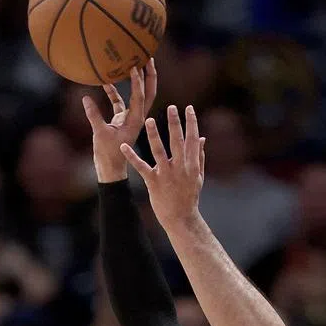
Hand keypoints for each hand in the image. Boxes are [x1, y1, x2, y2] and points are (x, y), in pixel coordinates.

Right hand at [82, 60, 156, 181]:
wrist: (111, 171)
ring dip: (134, 81)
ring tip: (132, 62)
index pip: (140, 96)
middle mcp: (136, 116)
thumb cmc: (108, 155)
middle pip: (148, 92)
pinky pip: (120, 103)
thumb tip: (85, 97)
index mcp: (135, 119)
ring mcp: (130, 118)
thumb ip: (93, 115)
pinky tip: (104, 83)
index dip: (138, 80)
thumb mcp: (100, 134)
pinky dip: (114, 93)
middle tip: (149, 56)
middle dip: (149, 75)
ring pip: (135, 95)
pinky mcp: (121, 121)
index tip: (136, 65)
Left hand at [121, 104, 205, 229]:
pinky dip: (132, 156)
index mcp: (191, 164)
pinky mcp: (153, 182)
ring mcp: (166, 174)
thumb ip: (199, 156)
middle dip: (174, 123)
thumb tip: (202, 138)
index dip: (191, 122)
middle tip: (171, 107)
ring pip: (159, 150)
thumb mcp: (198, 176)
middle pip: (177, 141)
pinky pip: (141, 166)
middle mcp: (180, 167)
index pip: (192, 139)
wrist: (181, 218)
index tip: (188, 108)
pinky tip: (123, 146)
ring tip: (148, 120)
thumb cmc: (189, 196)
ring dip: (153, 134)